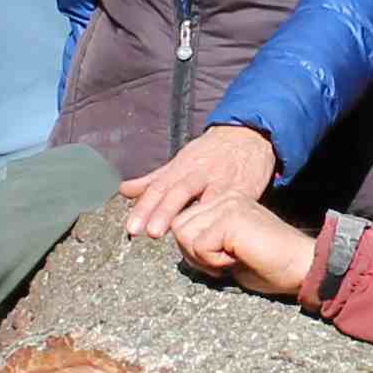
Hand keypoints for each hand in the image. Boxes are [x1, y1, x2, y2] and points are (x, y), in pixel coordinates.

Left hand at [117, 125, 279, 251]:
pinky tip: (216, 232)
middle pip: (179, 192)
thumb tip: (124, 191)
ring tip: (182, 236)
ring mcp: (222, 181)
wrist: (248, 136)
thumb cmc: (210, 152)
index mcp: (182, 167)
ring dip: (194, 217)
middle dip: (164, 212)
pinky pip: (231, 206)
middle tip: (151, 232)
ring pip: (205, 199)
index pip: (158, 188)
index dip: (145, 208)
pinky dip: (223, 218)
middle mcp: (200, 173)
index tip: (132, 228)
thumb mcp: (180, 161)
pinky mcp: (244, 190)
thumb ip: (152, 179)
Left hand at [186, 195, 322, 300]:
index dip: (194, 250)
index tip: (224, 260)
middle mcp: (225, 198)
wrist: (301, 266)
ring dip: (203, 257)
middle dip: (194, 254)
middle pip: (178, 227)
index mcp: (224, 202)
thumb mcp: (227, 251)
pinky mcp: (231, 217)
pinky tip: (239, 258)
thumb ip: (204, 242)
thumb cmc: (269, 266)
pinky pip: (199, 245)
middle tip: (226, 262)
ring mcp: (228, 204)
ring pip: (183, 234)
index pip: (183, 222)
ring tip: (232, 258)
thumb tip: (178, 244)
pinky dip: (214, 262)